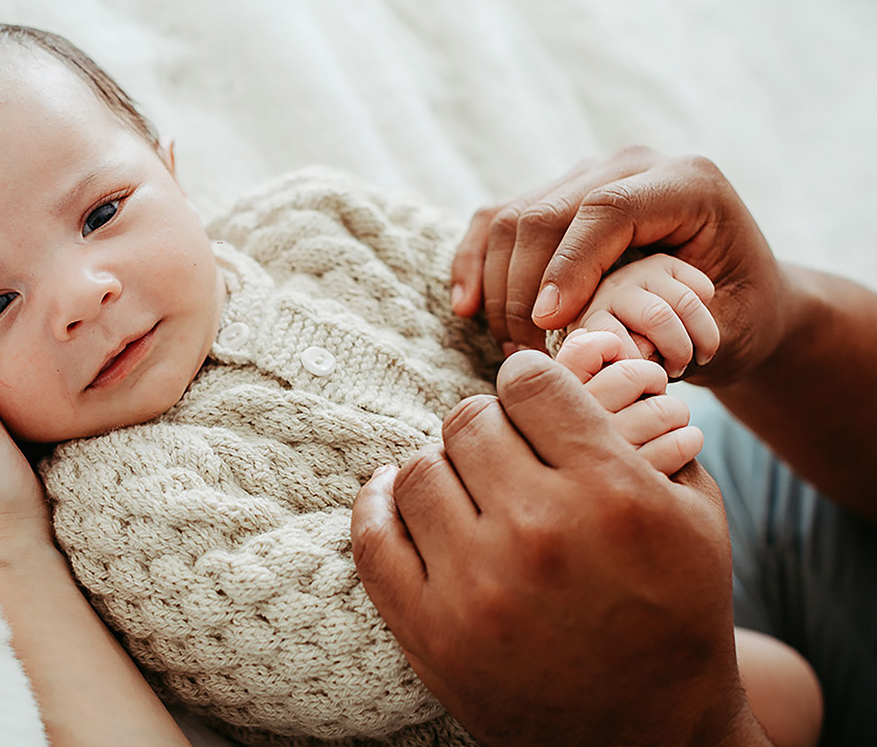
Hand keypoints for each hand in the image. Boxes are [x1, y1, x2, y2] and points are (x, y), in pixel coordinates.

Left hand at [351, 351, 766, 745]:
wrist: (649, 737)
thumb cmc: (677, 612)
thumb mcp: (693, 513)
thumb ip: (639, 429)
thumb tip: (574, 357)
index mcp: (612, 491)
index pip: (526, 383)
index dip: (525, 383)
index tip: (528, 402)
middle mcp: (540, 531)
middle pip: (469, 421)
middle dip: (487, 426)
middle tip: (500, 451)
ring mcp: (478, 585)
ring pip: (418, 470)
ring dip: (440, 468)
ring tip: (463, 484)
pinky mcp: (433, 632)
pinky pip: (373, 537)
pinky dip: (376, 505)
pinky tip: (395, 496)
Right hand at [451, 147, 786, 385]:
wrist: (739, 301)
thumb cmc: (740, 320)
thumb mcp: (729, 327)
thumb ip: (667, 324)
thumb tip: (582, 330)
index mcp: (688, 183)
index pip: (606, 209)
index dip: (568, 266)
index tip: (548, 325)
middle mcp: (632, 166)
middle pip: (547, 211)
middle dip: (524, 288)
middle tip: (526, 355)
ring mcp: (587, 176)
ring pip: (513, 217)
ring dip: (498, 287)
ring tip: (511, 348)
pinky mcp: (554, 197)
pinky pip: (495, 221)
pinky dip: (474, 263)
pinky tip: (466, 308)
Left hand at [570, 253, 719, 378]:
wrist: (658, 353)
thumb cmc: (637, 371)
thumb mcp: (625, 377)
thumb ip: (622, 369)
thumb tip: (636, 362)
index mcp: (589, 320)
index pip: (613, 336)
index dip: (637, 362)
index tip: (649, 381)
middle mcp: (608, 290)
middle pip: (656, 316)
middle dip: (678, 350)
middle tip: (680, 370)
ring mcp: (637, 272)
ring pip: (685, 302)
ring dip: (701, 339)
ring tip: (699, 358)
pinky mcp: (667, 265)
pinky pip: (701, 289)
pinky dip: (708, 317)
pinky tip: (700, 334)